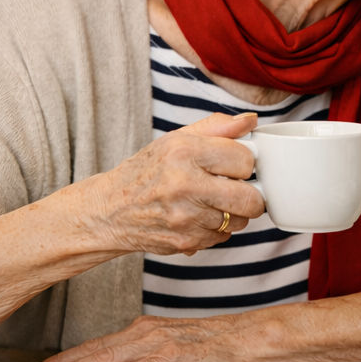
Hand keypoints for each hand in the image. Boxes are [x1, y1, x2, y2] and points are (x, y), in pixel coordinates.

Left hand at [25, 314, 255, 361]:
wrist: (254, 336)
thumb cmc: (220, 343)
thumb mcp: (177, 343)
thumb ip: (149, 351)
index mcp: (146, 330)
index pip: (98, 345)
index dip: (67, 358)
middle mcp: (147, 334)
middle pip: (95, 351)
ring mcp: (160, 347)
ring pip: (109, 360)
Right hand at [79, 112, 265, 257]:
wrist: (110, 210)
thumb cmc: (146, 172)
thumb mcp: (176, 139)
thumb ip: (217, 127)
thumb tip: (251, 121)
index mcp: (184, 152)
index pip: (245, 160)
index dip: (244, 163)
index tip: (234, 165)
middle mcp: (184, 185)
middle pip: (250, 198)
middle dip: (249, 194)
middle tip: (235, 188)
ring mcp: (185, 217)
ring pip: (240, 220)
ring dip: (232, 213)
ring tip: (211, 201)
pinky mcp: (186, 241)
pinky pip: (223, 236)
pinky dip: (217, 228)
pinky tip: (198, 217)